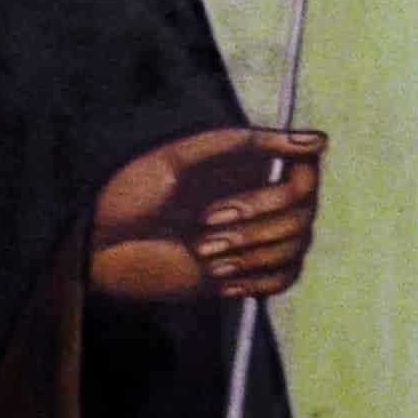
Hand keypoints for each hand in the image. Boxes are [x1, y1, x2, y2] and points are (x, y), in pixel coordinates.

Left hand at [88, 126, 325, 302]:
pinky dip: (258, 276)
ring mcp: (250, 238)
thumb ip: (245, 145)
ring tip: (201, 247)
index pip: (306, 175)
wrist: (100, 248)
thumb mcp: (180, 158)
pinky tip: (219, 271)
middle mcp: (253, 199)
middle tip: (203, 221)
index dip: (299, 181)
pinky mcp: (243, 273)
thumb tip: (316, 139)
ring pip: (294, 247)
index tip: (274, 185)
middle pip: (302, 214)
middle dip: (255, 218)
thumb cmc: (131, 192)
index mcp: (241, 165)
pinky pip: (283, 278)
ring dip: (250, 249)